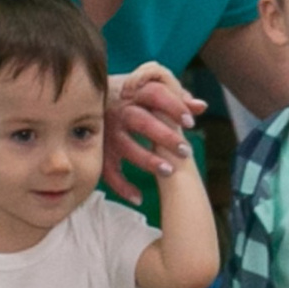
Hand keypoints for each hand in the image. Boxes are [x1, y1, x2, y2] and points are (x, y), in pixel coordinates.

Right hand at [105, 59, 202, 189]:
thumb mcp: (150, 88)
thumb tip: (201, 106)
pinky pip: (107, 170)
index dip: (173, 107)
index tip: (190, 123)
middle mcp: (118, 111)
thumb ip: (177, 97)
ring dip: (146, 160)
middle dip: (165, 136)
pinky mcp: (98, 151)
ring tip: (169, 171)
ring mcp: (107, 132)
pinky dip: (121, 186)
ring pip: (124, 146)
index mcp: (135, 93)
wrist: (87, 98)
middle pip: (141, 121)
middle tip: (186, 151)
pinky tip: (138, 198)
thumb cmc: (131, 96)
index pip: (155, 94)